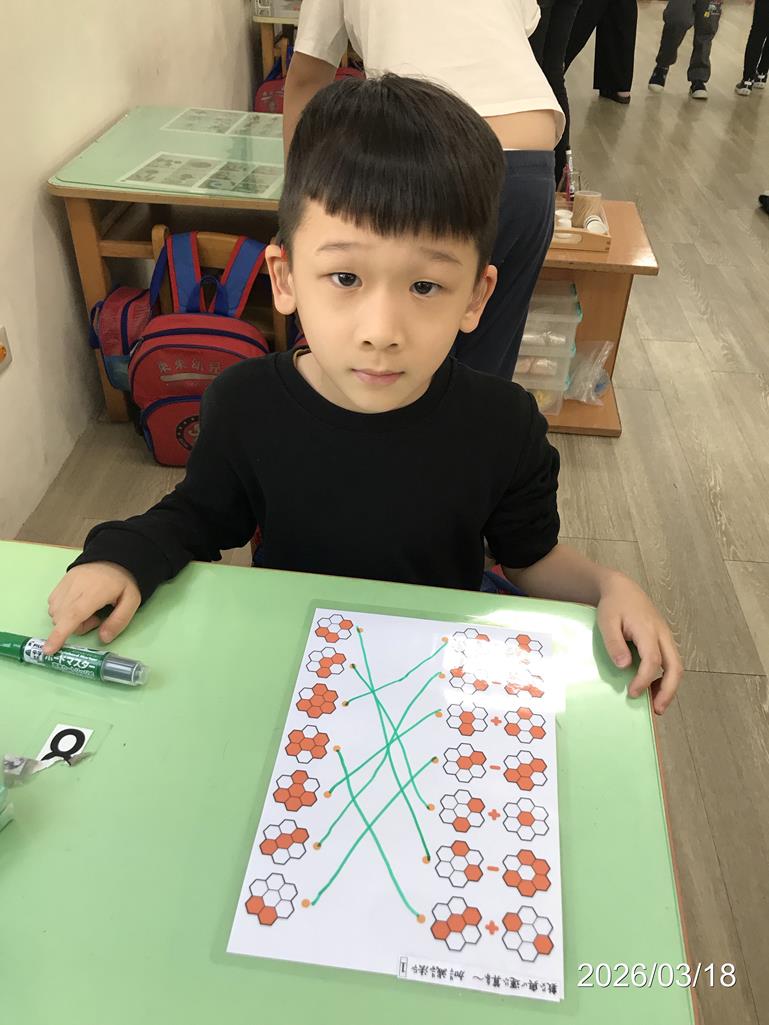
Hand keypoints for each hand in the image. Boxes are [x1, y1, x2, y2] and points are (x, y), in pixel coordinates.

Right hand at [45, 563, 140, 654]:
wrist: (113, 556)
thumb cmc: (123, 581)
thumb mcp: (132, 601)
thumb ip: (119, 621)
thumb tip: (103, 638)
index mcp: (94, 593)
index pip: (73, 616)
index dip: (60, 634)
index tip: (49, 650)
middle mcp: (75, 588)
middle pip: (62, 618)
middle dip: (76, 626)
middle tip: (96, 617)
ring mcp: (65, 583)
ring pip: (55, 612)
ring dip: (68, 618)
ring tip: (88, 608)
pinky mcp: (60, 582)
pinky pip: (53, 603)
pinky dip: (62, 610)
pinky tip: (77, 603)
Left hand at [596, 572, 682, 715]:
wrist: (623, 588)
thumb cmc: (614, 605)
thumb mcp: (606, 621)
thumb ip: (614, 643)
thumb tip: (625, 665)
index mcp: (648, 630)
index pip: (653, 660)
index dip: (645, 680)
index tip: (633, 693)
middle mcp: (662, 635)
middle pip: (676, 667)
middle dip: (669, 691)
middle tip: (657, 710)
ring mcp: (665, 637)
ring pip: (676, 666)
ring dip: (669, 687)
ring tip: (657, 705)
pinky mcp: (663, 640)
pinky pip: (670, 662)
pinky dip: (666, 678)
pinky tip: (653, 688)